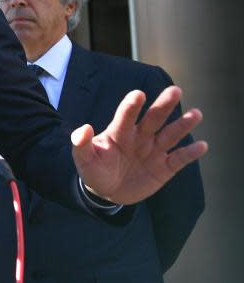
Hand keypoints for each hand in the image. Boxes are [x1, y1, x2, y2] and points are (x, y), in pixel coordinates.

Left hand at [73, 85, 207, 204]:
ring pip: (170, 135)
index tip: (138, 94)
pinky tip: (202, 146)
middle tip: (175, 90)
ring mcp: (153, 151)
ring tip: (196, 114)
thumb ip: (81, 145)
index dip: (132, 105)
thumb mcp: (84, 160)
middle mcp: (139, 137)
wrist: (106, 192)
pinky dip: (190, 153)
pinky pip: (179, 159)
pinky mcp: (164, 167)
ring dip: (183, 125)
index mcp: (119, 132)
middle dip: (164, 105)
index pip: (126, 116)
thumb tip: (83, 129)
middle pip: (153, 118)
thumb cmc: (94, 170)